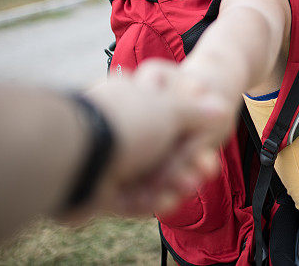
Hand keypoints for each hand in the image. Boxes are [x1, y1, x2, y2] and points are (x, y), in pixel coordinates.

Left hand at [63, 61, 233, 219]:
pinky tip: (166, 201)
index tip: (210, 138)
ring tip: (187, 187)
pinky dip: (151, 200)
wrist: (79, 156)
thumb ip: (197, 110)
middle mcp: (120, 125)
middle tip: (205, 169)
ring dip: (173, 182)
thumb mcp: (172, 107)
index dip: (193, 128)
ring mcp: (109, 157)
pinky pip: (133, 196)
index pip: (169, 112)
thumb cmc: (128, 120)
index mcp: (132, 97)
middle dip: (186, 162)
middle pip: (162, 147)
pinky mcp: (102, 188)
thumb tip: (220, 108)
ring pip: (150, 174)